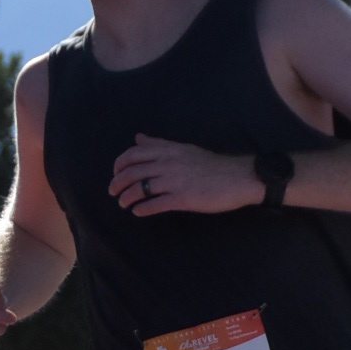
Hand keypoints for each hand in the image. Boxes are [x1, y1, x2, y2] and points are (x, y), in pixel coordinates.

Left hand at [109, 134, 258, 216]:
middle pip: (132, 172)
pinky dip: (142, 209)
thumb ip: (159, 144)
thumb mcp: (183, 149)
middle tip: (113, 192)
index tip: (115, 173)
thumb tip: (138, 138)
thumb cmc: (211, 165)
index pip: (134, 154)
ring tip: (123, 204)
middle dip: (117, 183)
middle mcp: (168, 163)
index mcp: (168, 150)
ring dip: (127, 197)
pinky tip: (138, 212)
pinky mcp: (182, 198)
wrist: (237, 177)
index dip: (119, 165)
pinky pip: (155, 204)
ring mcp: (174, 181)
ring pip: (140, 188)